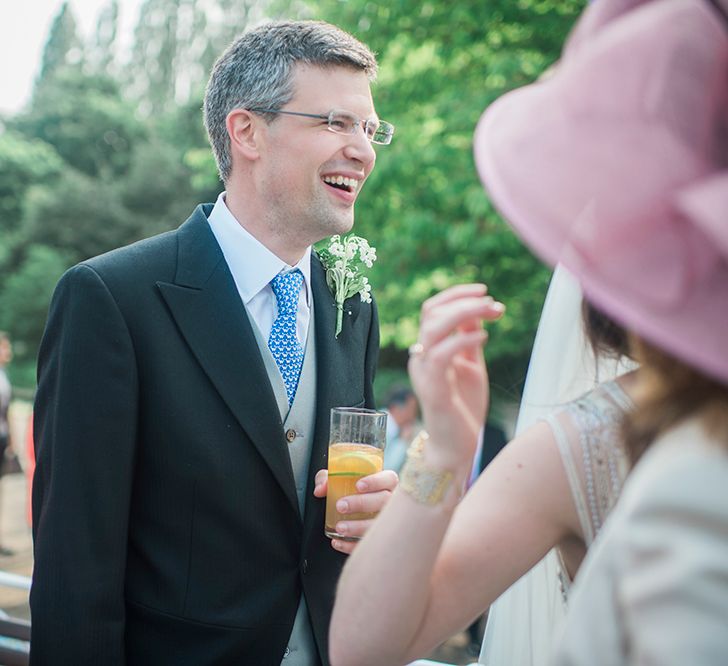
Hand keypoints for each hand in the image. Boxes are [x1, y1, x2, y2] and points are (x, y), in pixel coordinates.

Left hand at [314, 468, 397, 553]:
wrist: (355, 515)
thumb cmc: (352, 494)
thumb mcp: (339, 481)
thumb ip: (327, 479)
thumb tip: (320, 489)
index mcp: (387, 485)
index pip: (389, 479)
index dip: (376, 481)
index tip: (358, 486)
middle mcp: (392, 503)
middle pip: (385, 500)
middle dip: (362, 503)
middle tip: (340, 506)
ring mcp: (391, 523)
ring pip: (381, 525)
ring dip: (359, 527)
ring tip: (340, 527)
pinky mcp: (382, 540)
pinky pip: (372, 545)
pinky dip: (353, 545)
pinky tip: (339, 542)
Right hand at [409, 284, 503, 466]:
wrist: (457, 446)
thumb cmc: (463, 406)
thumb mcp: (471, 364)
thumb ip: (469, 338)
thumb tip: (477, 308)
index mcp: (429, 348)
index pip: (432, 309)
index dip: (456, 294)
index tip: (484, 292)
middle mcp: (421, 356)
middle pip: (431, 312)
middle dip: (465, 301)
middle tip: (495, 304)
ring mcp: (423, 372)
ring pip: (433, 327)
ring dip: (464, 313)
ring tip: (492, 311)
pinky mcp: (431, 388)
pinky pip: (441, 355)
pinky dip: (463, 339)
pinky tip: (484, 337)